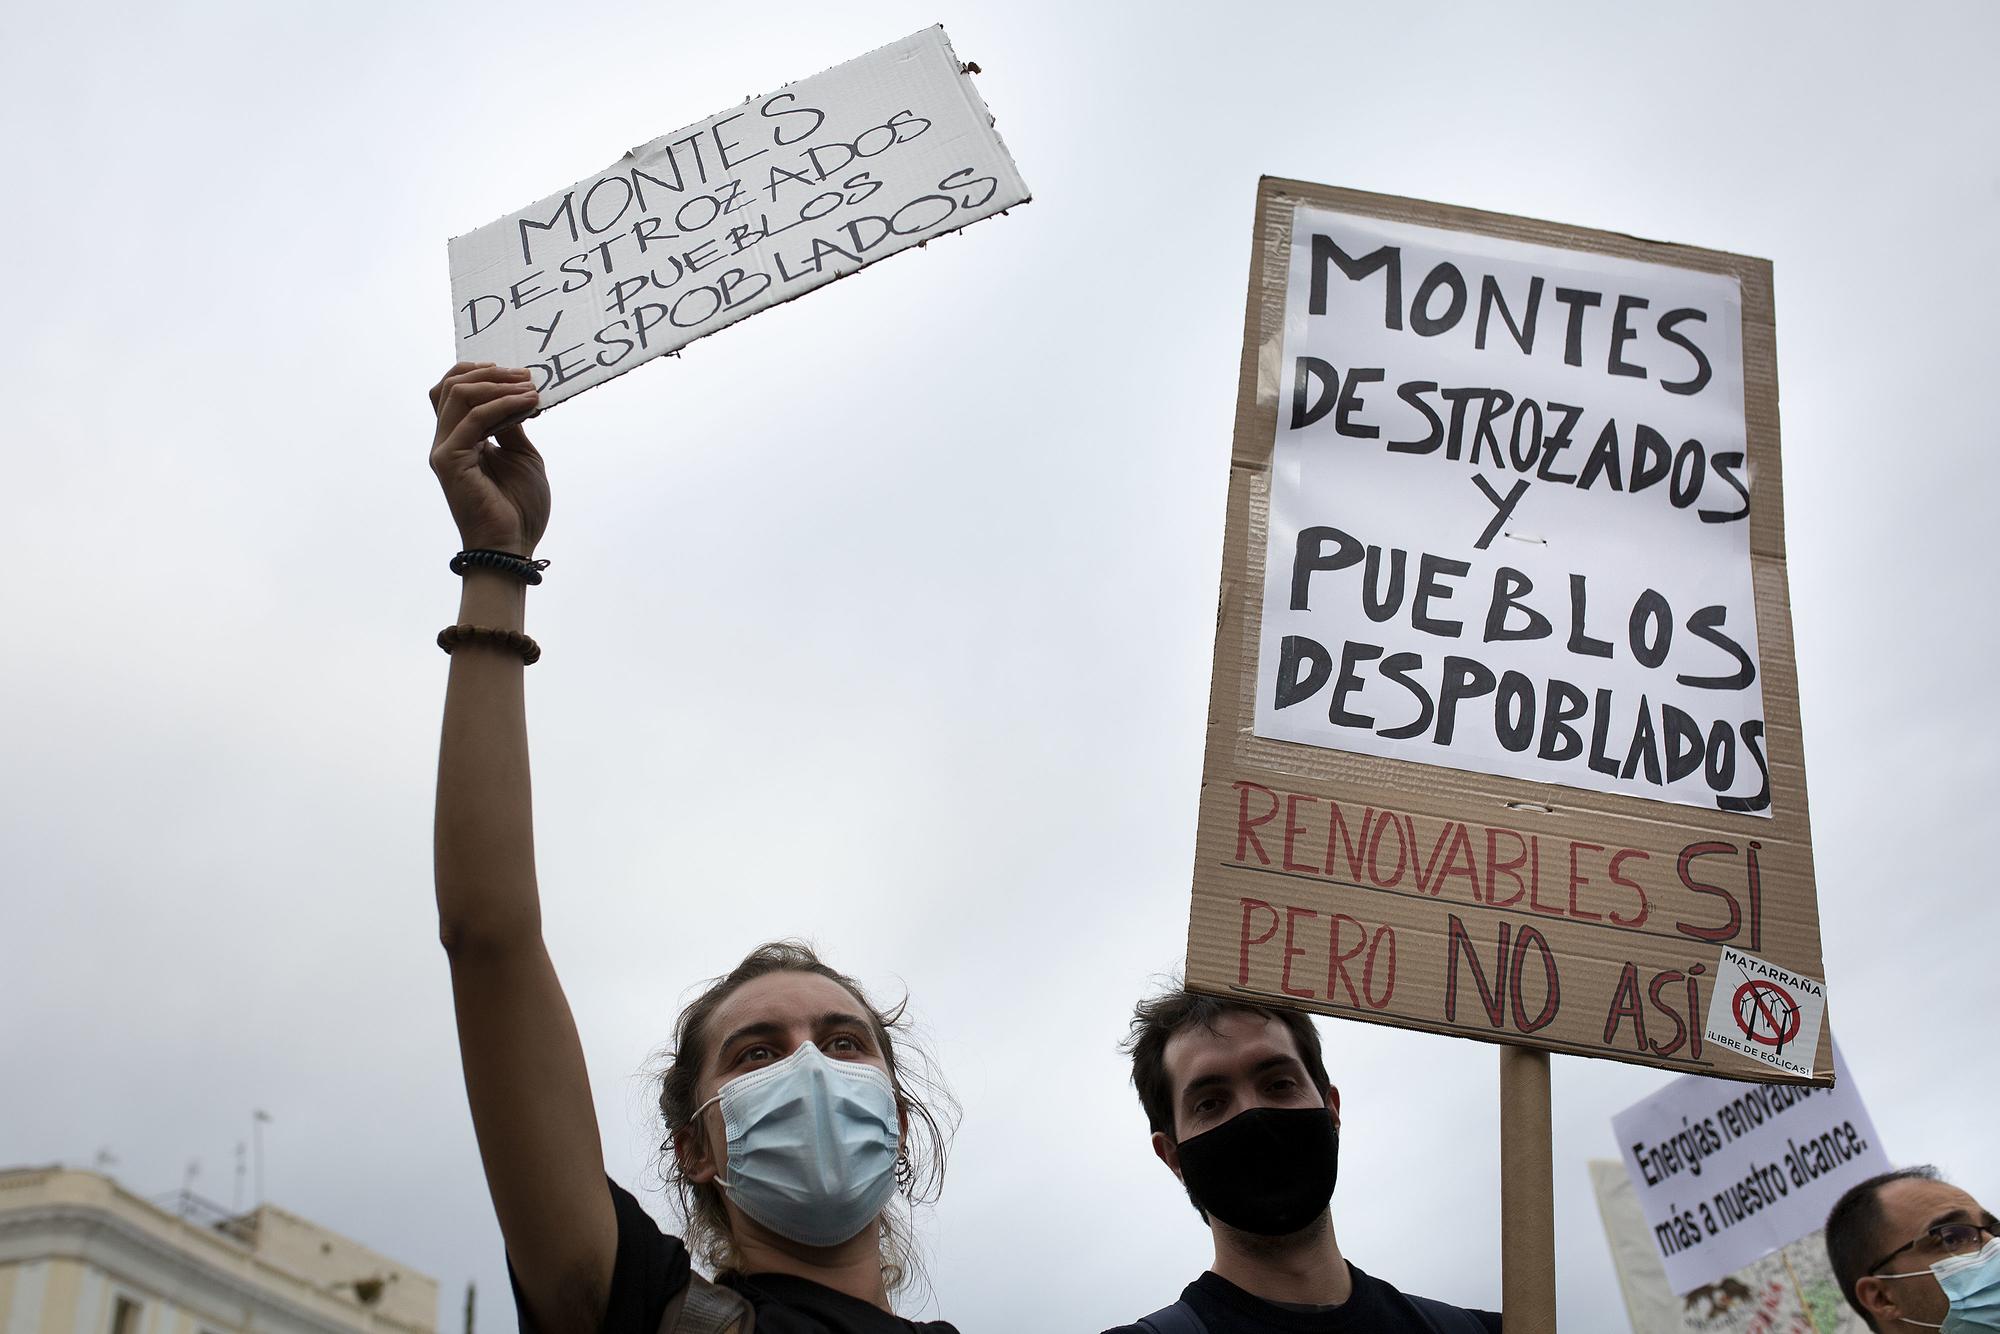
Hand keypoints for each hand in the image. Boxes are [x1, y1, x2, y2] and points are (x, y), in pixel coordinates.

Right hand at [428, 363, 550, 554]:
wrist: (513, 545)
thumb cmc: (519, 507)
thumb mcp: (522, 455)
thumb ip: (511, 424)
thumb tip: (514, 394)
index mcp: (460, 439)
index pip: (455, 391)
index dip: (484, 374)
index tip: (521, 375)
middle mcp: (446, 441)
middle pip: (449, 385)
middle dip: (489, 372)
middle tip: (525, 375)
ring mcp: (444, 450)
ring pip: (457, 394)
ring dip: (497, 384)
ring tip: (529, 388)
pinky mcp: (448, 461)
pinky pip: (475, 419)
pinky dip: (504, 404)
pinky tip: (528, 403)